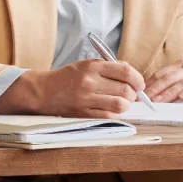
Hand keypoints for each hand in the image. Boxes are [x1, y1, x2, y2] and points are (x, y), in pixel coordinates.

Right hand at [0, 59, 149, 116]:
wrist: (43, 91)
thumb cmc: (66, 78)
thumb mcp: (85, 65)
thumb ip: (108, 67)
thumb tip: (131, 75)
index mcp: (92, 66)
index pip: (126, 71)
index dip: (138, 79)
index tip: (139, 84)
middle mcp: (90, 82)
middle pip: (126, 90)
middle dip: (133, 94)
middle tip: (130, 95)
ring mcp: (86, 99)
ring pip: (120, 105)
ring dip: (125, 105)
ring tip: (120, 103)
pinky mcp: (83, 114)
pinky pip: (109, 117)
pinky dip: (115, 114)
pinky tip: (111, 111)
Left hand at [146, 58, 182, 102]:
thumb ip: (177, 79)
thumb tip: (155, 92)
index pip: (163, 73)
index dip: (150, 83)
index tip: (139, 93)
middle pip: (169, 78)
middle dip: (154, 90)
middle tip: (143, 100)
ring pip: (181, 84)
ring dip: (167, 93)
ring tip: (157, 102)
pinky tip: (181, 99)